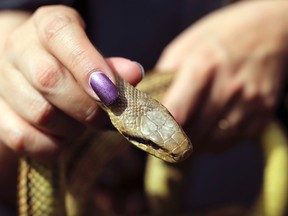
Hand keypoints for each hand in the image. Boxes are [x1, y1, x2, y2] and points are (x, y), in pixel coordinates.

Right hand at [0, 5, 142, 157]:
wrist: (33, 71)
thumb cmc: (72, 65)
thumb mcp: (94, 57)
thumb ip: (112, 66)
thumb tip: (134, 73)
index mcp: (47, 25)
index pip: (60, 35)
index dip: (88, 64)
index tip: (111, 92)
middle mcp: (19, 48)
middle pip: (49, 79)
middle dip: (87, 108)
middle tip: (107, 119)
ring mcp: (3, 81)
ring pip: (39, 112)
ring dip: (72, 128)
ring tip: (84, 125)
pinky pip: (22, 138)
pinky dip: (51, 146)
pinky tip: (63, 138)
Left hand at [156, 1, 287, 151]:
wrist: (270, 31)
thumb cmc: (221, 36)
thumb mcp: (187, 44)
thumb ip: (166, 73)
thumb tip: (149, 99)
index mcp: (203, 65)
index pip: (177, 111)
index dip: (160, 128)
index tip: (151, 133)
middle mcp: (229, 85)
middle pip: (194, 132)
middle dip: (176, 140)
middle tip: (166, 139)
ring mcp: (250, 100)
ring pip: (215, 141)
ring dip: (196, 145)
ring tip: (186, 138)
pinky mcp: (265, 111)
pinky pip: (235, 140)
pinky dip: (218, 142)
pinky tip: (209, 132)